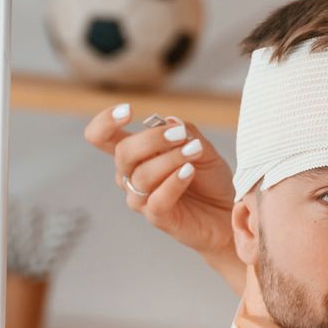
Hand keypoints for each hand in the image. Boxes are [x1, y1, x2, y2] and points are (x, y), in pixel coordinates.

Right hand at [83, 104, 235, 264]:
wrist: (226, 211)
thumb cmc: (209, 179)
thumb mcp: (201, 146)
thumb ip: (185, 132)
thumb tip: (168, 120)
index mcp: (135, 154)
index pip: (101, 137)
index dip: (105, 122)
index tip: (129, 109)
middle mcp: (131, 176)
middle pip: (123, 153)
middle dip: (152, 139)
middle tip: (180, 135)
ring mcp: (141, 199)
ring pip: (141, 176)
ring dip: (170, 159)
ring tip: (195, 151)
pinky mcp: (157, 218)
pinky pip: (157, 199)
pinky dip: (174, 182)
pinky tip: (189, 172)